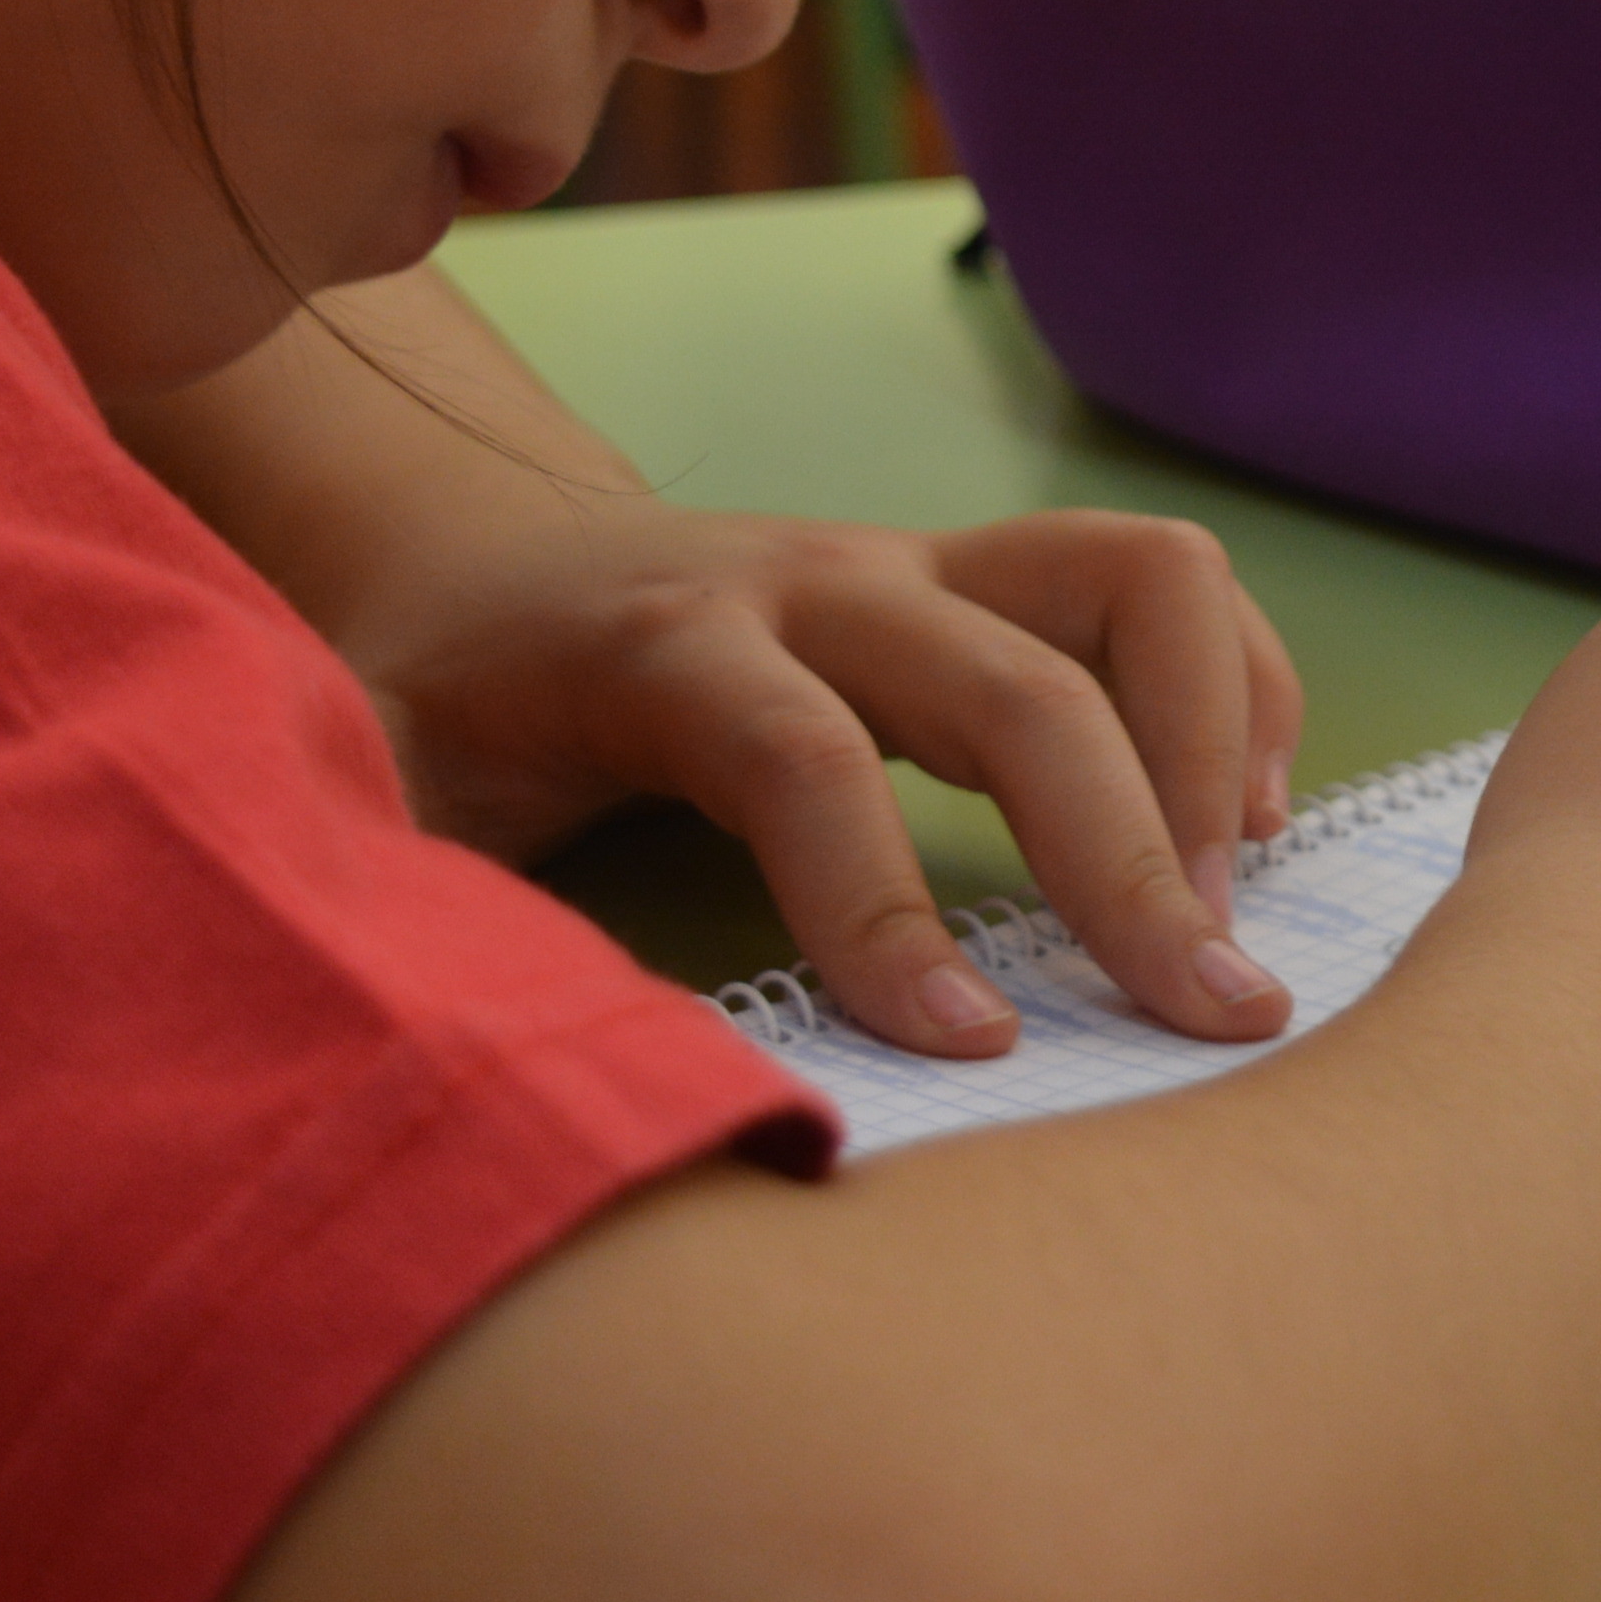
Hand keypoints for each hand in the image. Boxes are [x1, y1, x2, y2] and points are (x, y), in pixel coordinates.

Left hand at [109, 276, 1301, 1063]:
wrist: (475, 546)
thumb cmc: (430, 695)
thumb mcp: (360, 781)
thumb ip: (374, 887)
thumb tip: (413, 1043)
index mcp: (666, 647)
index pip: (806, 761)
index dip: (888, 905)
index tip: (976, 1056)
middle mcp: (823, 581)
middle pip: (1022, 678)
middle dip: (1131, 847)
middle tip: (1214, 1016)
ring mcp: (923, 567)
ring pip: (1138, 579)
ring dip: (1212, 740)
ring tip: (1226, 909)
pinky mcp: (985, 582)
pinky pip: (1160, 590)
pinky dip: (1234, 694)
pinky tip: (1240, 832)